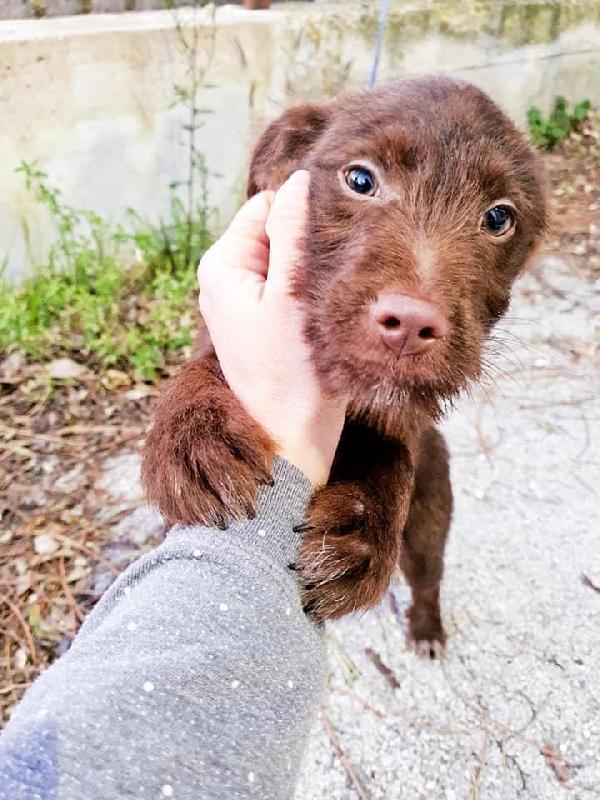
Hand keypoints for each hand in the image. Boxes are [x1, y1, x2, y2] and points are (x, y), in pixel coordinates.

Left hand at [197, 171, 346, 486]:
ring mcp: (246, 301)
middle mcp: (227, 280)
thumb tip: (299, 181)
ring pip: (287, 259)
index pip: (264, 207)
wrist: (291, 438)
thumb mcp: (290, 297)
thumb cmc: (289, 375)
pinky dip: (311, 289)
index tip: (330, 238)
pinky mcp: (265, 321)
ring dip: (313, 269)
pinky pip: (290, 285)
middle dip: (307, 243)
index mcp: (221, 266)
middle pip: (276, 232)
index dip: (300, 213)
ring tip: (328, 299)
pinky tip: (325, 311)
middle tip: (330, 276)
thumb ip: (292, 235)